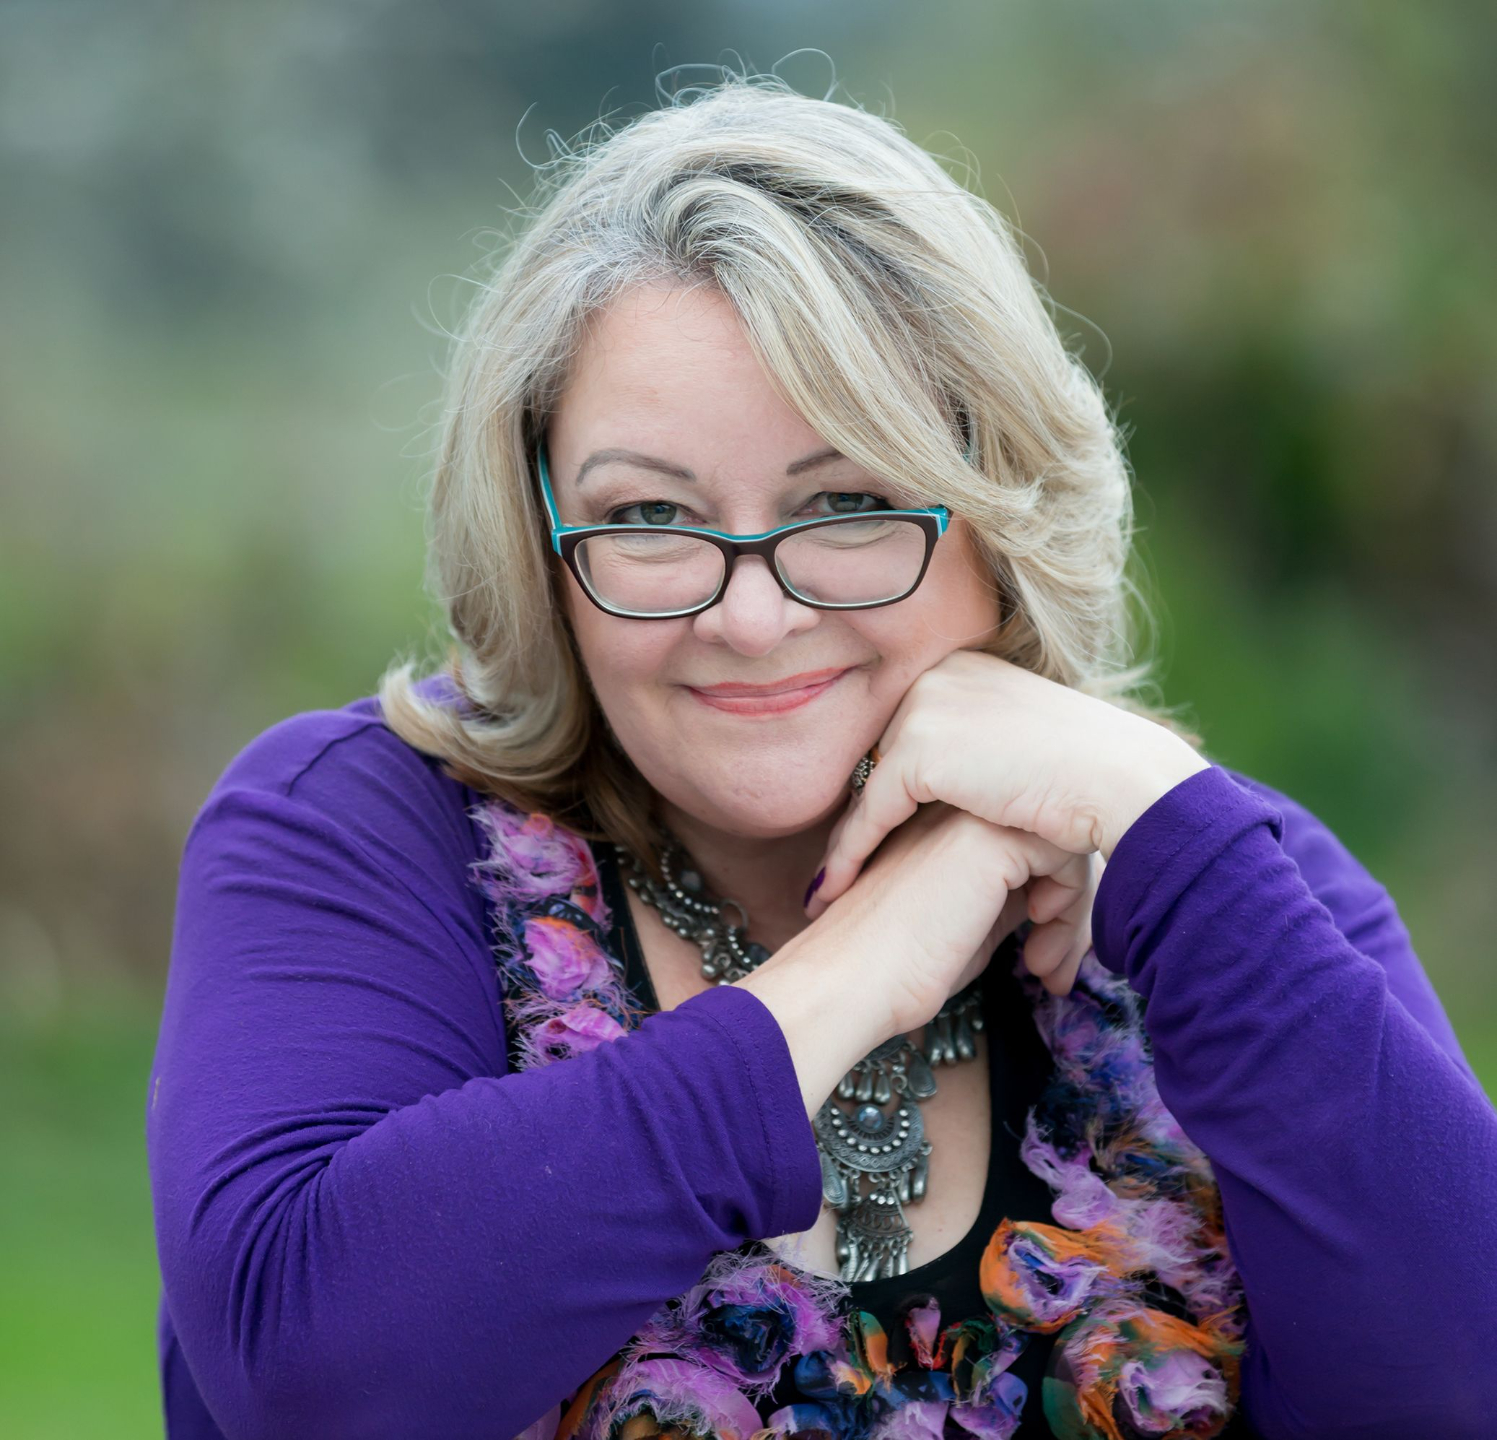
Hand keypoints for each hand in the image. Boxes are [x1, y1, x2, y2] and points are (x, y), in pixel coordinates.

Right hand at [785, 799, 1099, 1040]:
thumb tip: (1046, 895)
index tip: (1040, 950)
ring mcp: (969, 816)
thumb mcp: (960, 920)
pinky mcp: (988, 838)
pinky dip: (1067, 906)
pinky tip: (1041, 947)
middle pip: (1045, 836)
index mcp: (937, 821)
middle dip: (1066, 902)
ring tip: (1051, 964)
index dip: (1042, 892)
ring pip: (1061, 841)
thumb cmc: (895, 966)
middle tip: (1054, 962)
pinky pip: (1063, 855)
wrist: (852, 980)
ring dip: (1070, 908)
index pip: (1017, 838)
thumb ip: (997, 894)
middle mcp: (954, 808)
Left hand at [806, 650, 1208, 923]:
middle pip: (881, 756)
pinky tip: (834, 889)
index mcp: (965, 666)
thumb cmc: (1091, 777)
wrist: (1120, 779)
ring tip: (828, 886)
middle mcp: (938, 674)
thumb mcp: (1027, 743)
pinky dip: (850, 853)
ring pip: (869, 786)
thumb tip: (960, 778)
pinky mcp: (920, 749)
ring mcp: (926, 707)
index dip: (886, 789)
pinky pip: (870, 811)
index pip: (907, 732)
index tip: (866, 836)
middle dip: (862, 813)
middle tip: (837, 865)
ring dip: (849, 840)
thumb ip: (985, 747)